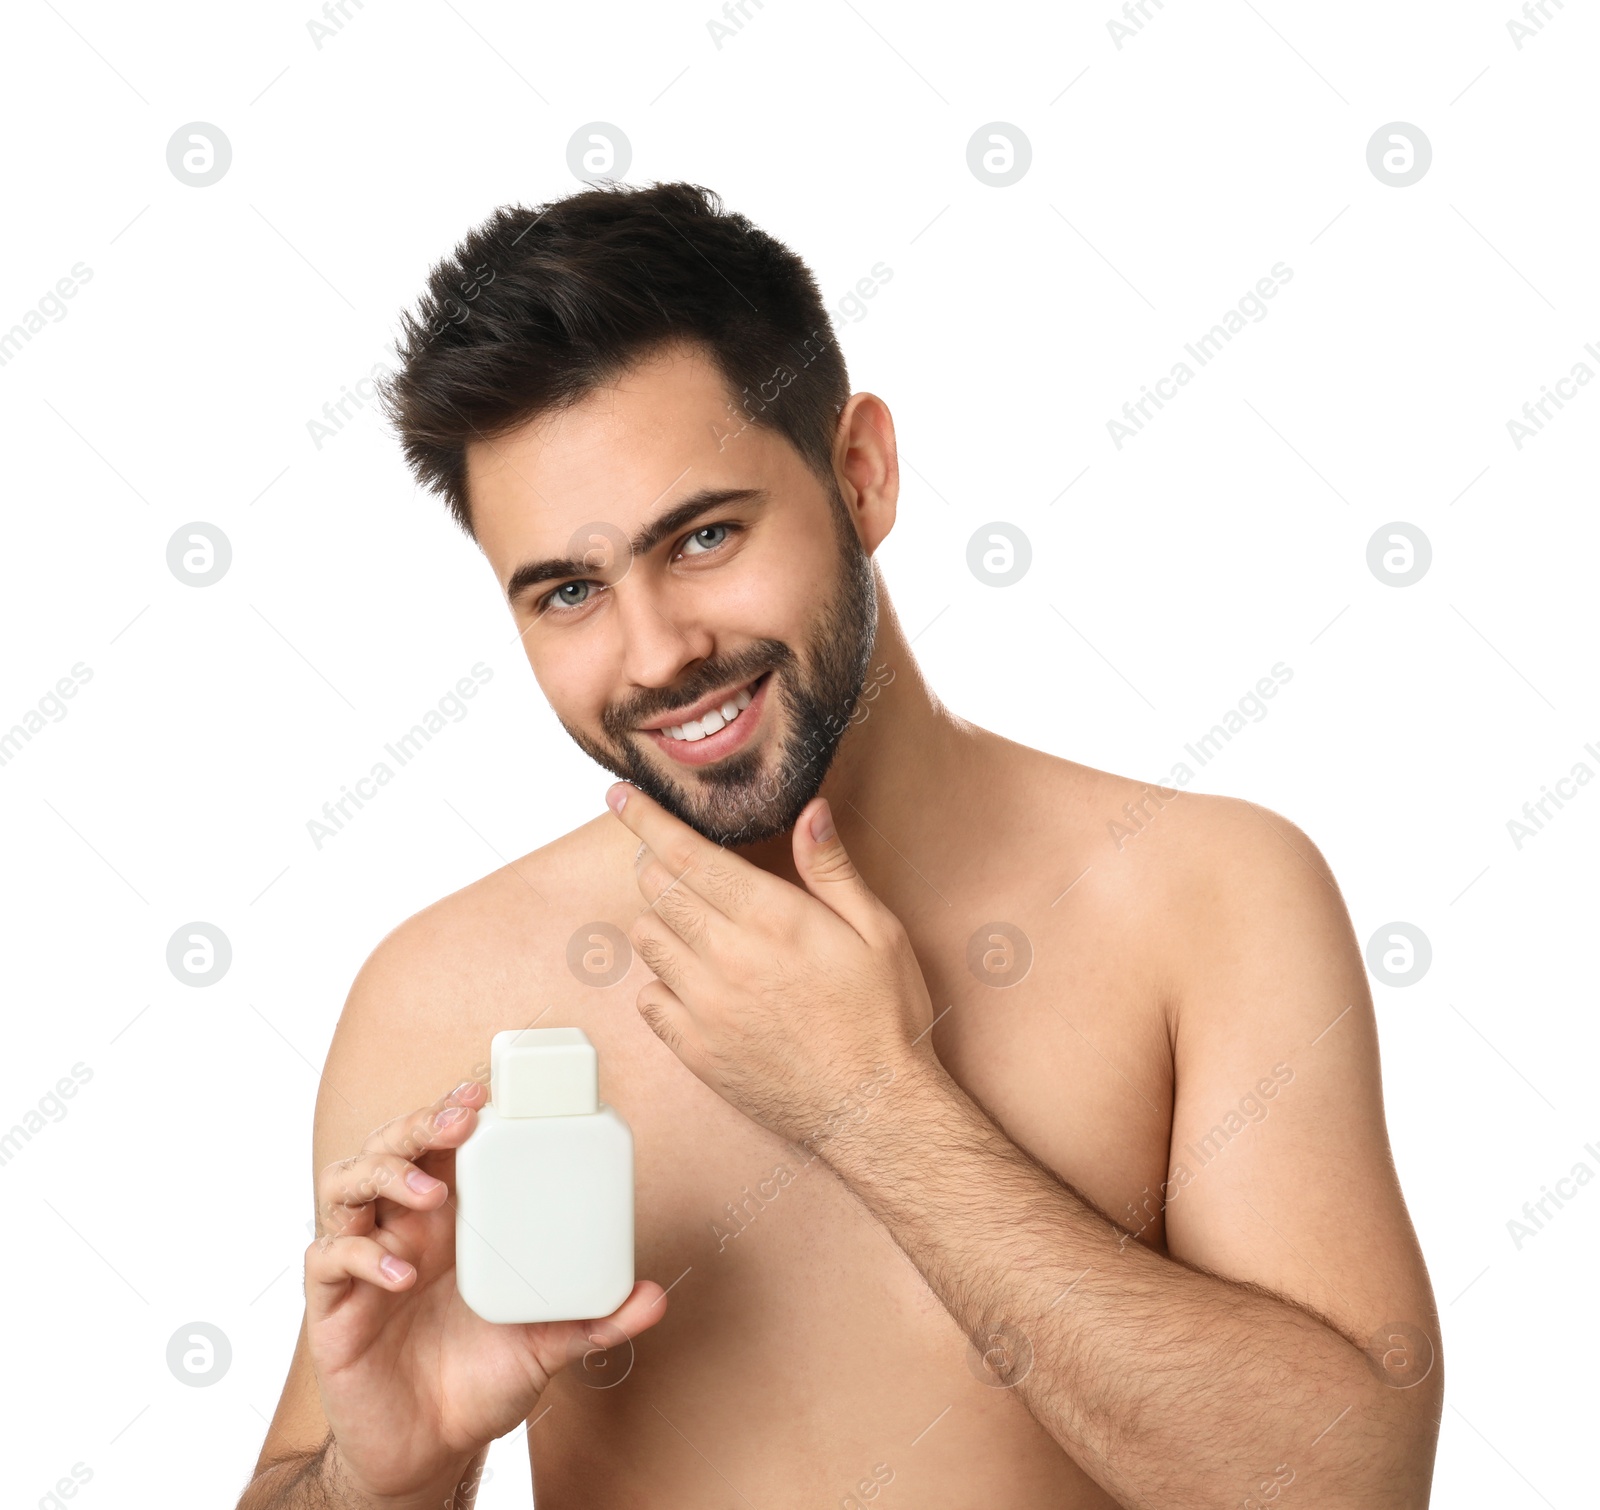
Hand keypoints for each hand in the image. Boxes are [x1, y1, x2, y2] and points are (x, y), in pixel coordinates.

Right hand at [304, 1079, 666, 1502]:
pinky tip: (400, 1274)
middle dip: (422, 1122)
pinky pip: (328, 1260)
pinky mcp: (334, 1306)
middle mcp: (403, 1227)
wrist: (430, 1452)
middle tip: (460, 1123)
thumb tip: (655, 1297)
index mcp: (453, 1219)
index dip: (456, 1108)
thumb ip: (595, 1320)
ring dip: (386, 1173)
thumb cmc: (481, 1379)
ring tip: (432, 1195)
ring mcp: (363, 1260)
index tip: (487, 1091)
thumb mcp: (546, 1345)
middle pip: (392, 1144)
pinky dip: (360, 1256)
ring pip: (346, 1183)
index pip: (443, 1143)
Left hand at [606, 782, 937, 1146]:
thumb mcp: (878, 931)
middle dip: (655, 862)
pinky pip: (649, 999)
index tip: (622, 798)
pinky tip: (693, 980)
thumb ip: (832, 869)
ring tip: (695, 922)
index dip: (647, 820)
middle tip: (674, 859)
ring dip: (660, 918)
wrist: (874, 1110)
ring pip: (647, 939)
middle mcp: (726, 957)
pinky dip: (660, 980)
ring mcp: (704, 1007)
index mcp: (771, 919)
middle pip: (656, 889)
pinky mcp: (695, 1050)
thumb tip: (810, 813)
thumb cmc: (884, 1021)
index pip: (685, 853)